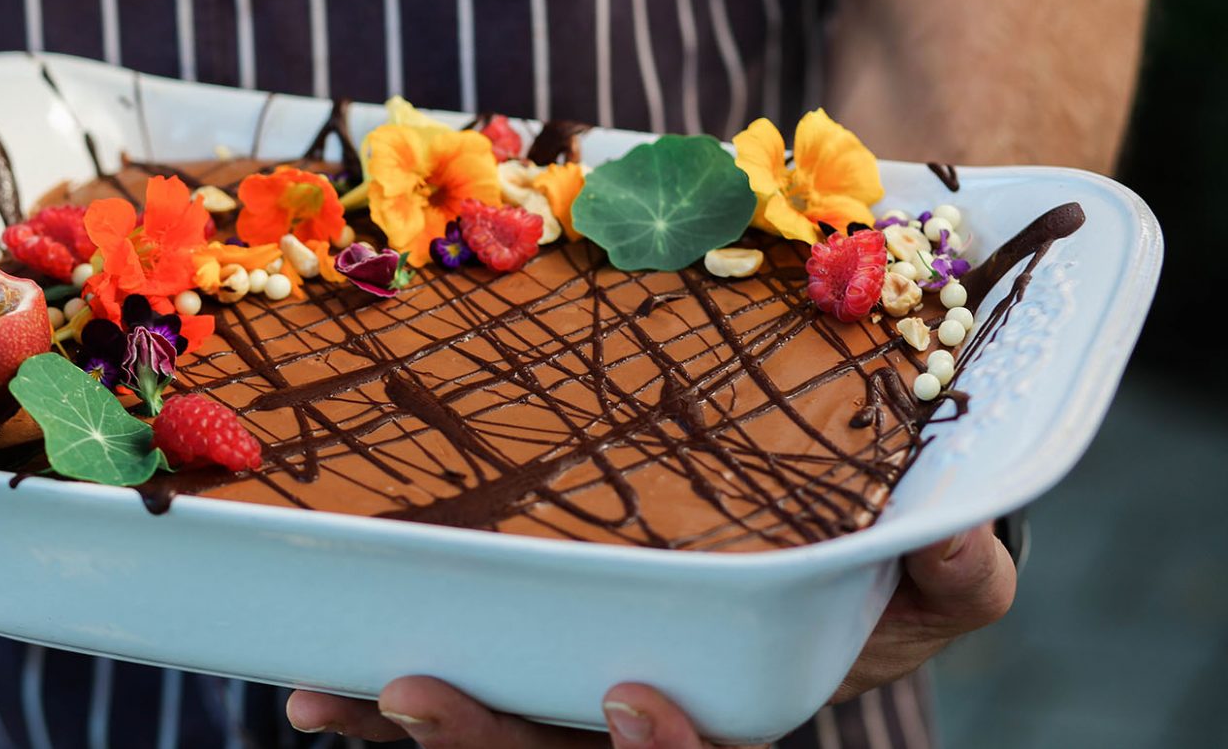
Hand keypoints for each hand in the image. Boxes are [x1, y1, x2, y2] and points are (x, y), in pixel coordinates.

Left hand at [285, 524, 1014, 746]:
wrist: (815, 586)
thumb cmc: (871, 594)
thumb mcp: (933, 589)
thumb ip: (956, 579)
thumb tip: (954, 547)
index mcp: (738, 722)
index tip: (633, 694)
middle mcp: (643, 737)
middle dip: (490, 743)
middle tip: (417, 693)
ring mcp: (575, 719)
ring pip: (494, 748)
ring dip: (404, 731)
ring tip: (320, 701)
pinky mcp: (527, 683)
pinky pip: (457, 706)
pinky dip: (381, 709)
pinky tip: (318, 690)